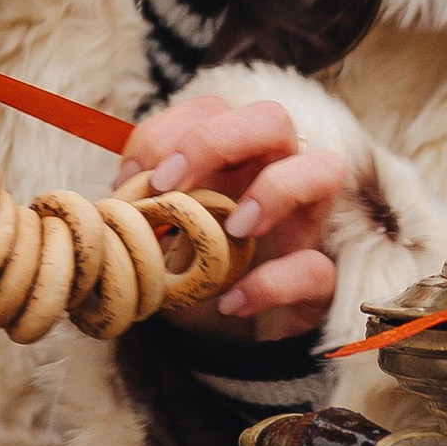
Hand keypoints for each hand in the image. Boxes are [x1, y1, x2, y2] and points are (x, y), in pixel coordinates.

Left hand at [115, 94, 351, 343]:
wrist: (229, 335)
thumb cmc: (196, 271)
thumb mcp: (163, 234)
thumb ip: (146, 209)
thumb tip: (120, 198)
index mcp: (235, 159)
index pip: (213, 110)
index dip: (168, 131)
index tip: (133, 177)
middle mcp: (277, 176)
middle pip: (273, 119)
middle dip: (217, 140)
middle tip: (170, 186)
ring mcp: (308, 223)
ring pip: (326, 168)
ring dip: (276, 189)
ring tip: (234, 230)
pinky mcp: (323, 278)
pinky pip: (317, 269)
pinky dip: (274, 284)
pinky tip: (231, 302)